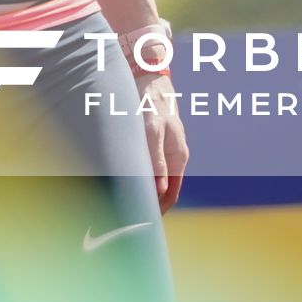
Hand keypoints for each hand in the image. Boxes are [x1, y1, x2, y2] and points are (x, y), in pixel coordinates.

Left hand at [135, 70, 187, 209]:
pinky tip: (124, 180)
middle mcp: (174, 156)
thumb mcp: (153, 131)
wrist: (149, 78)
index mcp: (178, 157)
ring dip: (142, 191)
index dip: (159, 210)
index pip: (171, 194)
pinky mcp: (154, 143)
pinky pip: (148, 167)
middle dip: (148, 203)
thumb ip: (156, 161)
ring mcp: (165, 150)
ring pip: (154, 179)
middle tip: (127, 216)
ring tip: (122, 202)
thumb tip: (160, 190)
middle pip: (163, 189)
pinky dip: (139, 177)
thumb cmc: (151, 104)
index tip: (142, 222)